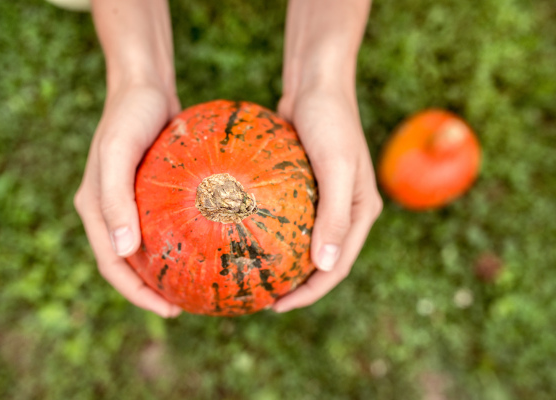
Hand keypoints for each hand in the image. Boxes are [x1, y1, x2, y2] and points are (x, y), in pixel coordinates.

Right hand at [74, 84, 182, 317]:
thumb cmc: (130, 117)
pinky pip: (160, 225)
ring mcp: (127, 202)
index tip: (170, 310)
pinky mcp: (147, 191)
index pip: (112, 265)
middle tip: (184, 306)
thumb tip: (122, 250)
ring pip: (143, 247)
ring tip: (192, 285)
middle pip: (126, 264)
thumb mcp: (119, 153)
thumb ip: (115, 199)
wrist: (144, 87)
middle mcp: (108, 211)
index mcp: (94, 209)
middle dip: (150, 290)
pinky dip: (175, 242)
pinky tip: (202, 246)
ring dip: (162, 271)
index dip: (136, 294)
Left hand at [273, 84, 382, 312]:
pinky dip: (276, 233)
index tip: (278, 306)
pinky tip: (249, 238)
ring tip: (257, 276)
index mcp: (361, 213)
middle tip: (264, 299)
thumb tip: (324, 266)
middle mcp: (347, 210)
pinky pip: (291, 217)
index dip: (311, 292)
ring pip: (306, 241)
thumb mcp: (335, 168)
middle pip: (323, 259)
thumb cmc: (329, 122)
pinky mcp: (308, 185)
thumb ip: (334, 216)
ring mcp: (327, 198)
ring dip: (287, 261)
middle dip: (298, 284)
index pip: (337, 265)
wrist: (316, 84)